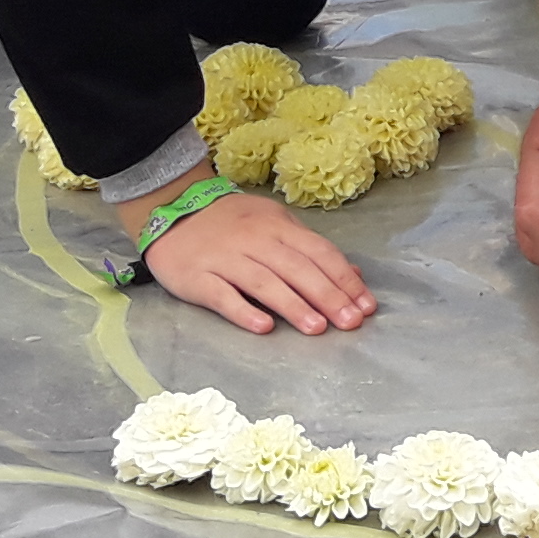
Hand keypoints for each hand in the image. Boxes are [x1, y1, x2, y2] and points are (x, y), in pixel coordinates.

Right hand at [140, 188, 373, 334]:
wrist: (172, 209)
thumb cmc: (232, 224)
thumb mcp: (275, 225)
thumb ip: (310, 249)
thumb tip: (351, 275)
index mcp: (278, 226)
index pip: (319, 252)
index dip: (344, 279)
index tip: (366, 306)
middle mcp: (254, 240)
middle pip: (296, 268)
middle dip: (327, 296)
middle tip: (350, 323)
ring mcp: (224, 259)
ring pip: (264, 282)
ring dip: (293, 305)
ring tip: (317, 328)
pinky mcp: (197, 277)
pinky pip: (222, 296)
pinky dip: (243, 311)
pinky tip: (263, 327)